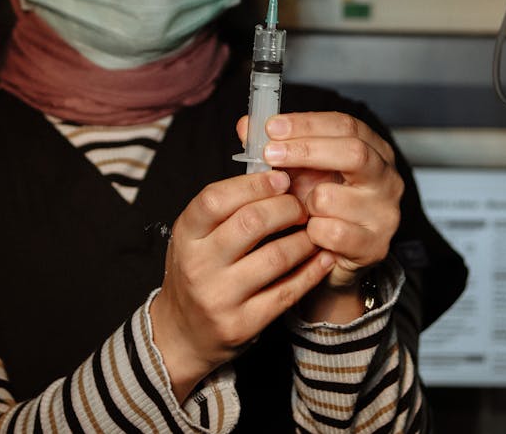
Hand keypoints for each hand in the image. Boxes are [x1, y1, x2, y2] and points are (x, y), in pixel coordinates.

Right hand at [149, 170, 335, 401]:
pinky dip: (311, 272)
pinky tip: (323, 258)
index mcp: (185, 235)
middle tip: (302, 205)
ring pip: (275, 257)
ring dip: (304, 239)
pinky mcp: (242, 325)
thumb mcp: (196, 235)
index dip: (253, 184)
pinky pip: (286, 292)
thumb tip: (271, 172)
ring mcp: (219, 297)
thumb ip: (225, 207)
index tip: (281, 177)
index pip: (215, 198)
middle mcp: (198, 265)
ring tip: (314, 229)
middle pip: (250, 223)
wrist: (182, 334)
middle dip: (286, 208)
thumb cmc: (196, 271)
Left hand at [236, 111, 403, 313]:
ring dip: (302, 200)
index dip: (307, 123)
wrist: (331, 256)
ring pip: (333, 196)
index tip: (273, 126)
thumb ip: (275, 144)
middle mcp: (387, 178)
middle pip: (353, 152)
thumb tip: (246, 125)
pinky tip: (307, 230)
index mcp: (373, 149)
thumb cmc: (316, 201)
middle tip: (269, 152)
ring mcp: (385, 213)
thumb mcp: (297, 167)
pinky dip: (310, 231)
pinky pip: (331, 232)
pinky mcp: (375, 246)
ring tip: (295, 205)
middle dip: (306, 150)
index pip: (345, 124)